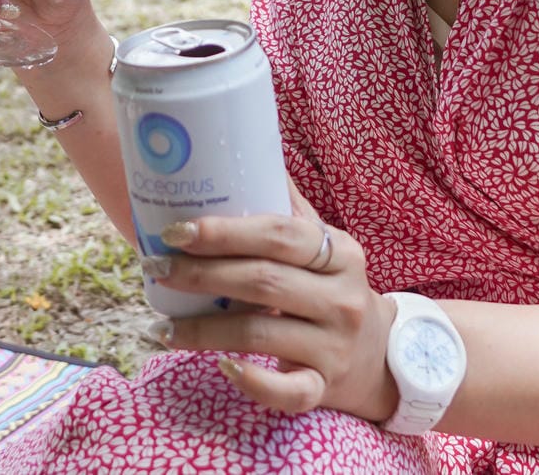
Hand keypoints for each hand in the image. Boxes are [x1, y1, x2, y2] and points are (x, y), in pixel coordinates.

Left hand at [150, 179, 397, 421]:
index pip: (277, 234)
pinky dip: (253, 382)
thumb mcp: (325, 246)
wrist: (383, 357)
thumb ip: (289, 207)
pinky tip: (220, 367)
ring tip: (159, 325)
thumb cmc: (335, 288)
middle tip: (155, 269)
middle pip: (262, 281)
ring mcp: (334, 345)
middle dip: (200, 275)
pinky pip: (288, 392)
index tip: (175, 230)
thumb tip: (242, 146)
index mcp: (338, 251)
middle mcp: (340, 297)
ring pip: (260, 335)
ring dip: (202, 330)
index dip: (223, 231)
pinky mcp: (325, 387)